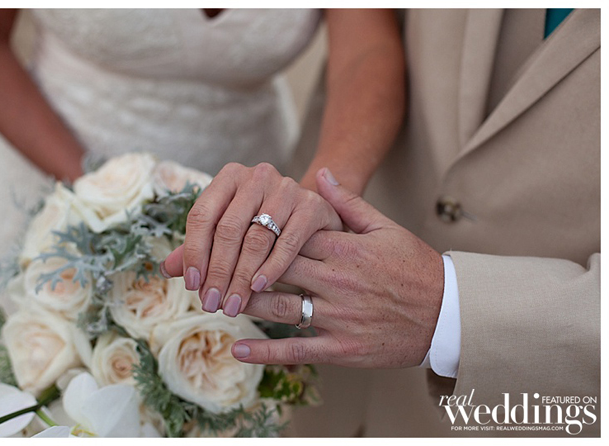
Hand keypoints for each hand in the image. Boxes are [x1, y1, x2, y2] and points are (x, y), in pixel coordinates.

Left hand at [162, 163, 342, 316]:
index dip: (193, 252)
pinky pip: (287, 243)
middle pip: (228, 229)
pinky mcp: (311, 206)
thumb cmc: (266, 224)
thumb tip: (166, 268)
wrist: (315, 215)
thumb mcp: (232, 229)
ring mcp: (286, 188)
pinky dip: (271, 268)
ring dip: (241, 277)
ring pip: (256, 238)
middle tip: (212, 304)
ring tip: (232, 304)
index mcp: (230, 177)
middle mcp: (257, 176)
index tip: (191, 285)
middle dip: (217, 272)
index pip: (202, 215)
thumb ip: (201, 245)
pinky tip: (258, 288)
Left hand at [230, 168, 443, 367]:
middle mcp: (336, 281)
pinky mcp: (341, 347)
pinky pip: (296, 349)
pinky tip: (238, 347)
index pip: (287, 234)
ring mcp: (337, 317)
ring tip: (213, 298)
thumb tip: (320, 172)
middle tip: (207, 265)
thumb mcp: (386, 227)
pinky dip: (265, 351)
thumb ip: (348, 202)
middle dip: (238, 265)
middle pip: (274, 268)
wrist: (446, 314)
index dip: (253, 231)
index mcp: (344, 248)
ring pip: (278, 306)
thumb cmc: (414, 267)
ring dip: (242, 302)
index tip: (227, 228)